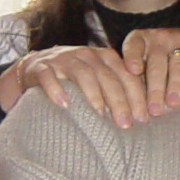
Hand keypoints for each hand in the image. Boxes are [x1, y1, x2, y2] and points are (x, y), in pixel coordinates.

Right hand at [0, 35, 179, 127]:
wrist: (33, 68)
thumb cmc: (73, 81)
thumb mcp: (97, 79)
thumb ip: (117, 90)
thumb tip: (145, 116)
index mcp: (104, 57)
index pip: (126, 75)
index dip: (137, 95)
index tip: (145, 117)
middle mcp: (85, 55)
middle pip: (108, 76)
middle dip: (119, 100)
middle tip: (126, 124)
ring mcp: (62, 60)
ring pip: (83, 74)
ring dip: (93, 95)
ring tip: (100, 114)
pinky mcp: (40, 68)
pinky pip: (49, 76)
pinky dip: (57, 89)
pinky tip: (64, 105)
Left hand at [118, 27, 179, 116]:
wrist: (175, 42)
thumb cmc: (149, 63)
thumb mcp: (136, 65)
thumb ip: (130, 80)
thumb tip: (123, 112)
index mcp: (138, 40)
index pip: (133, 46)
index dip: (133, 57)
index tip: (134, 71)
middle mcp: (158, 38)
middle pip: (156, 64)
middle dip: (155, 88)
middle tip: (154, 110)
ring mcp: (179, 40)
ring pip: (177, 63)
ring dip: (175, 84)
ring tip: (173, 104)